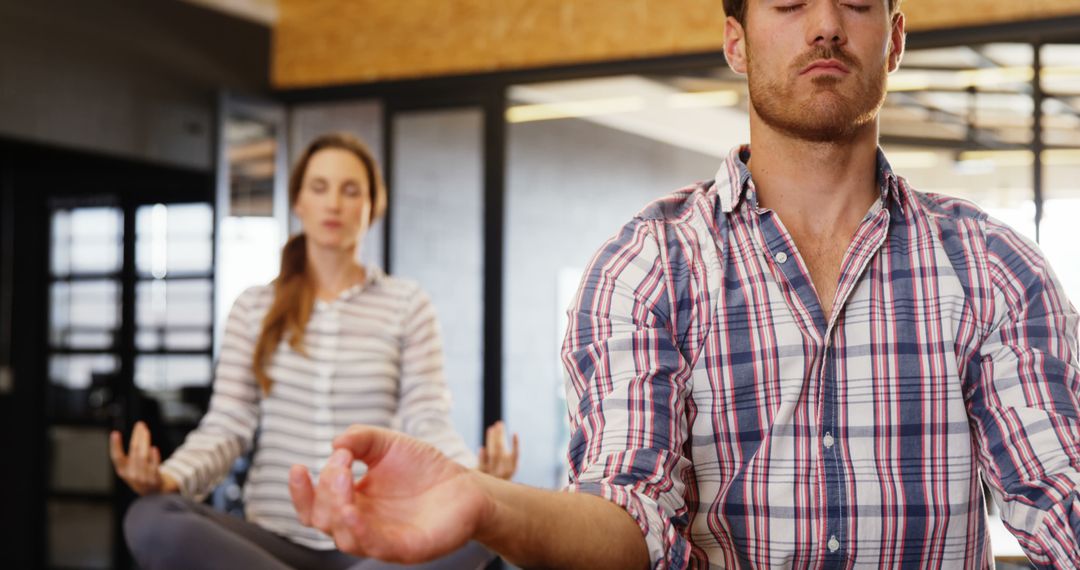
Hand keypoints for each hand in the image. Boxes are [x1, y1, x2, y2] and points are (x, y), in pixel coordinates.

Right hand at [109, 421, 176, 494]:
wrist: (154, 493)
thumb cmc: (142, 476)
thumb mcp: (130, 469)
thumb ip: (131, 456)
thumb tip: (138, 432)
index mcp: (122, 471)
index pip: (116, 457)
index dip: (115, 445)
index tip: (115, 433)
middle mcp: (131, 475)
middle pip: (133, 452)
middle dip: (137, 436)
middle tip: (140, 424)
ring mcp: (143, 478)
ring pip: (143, 456)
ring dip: (145, 441)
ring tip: (146, 430)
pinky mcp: (155, 480)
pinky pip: (154, 467)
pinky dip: (154, 458)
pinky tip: (153, 448)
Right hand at [289, 426, 493, 562]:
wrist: (467, 485)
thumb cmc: (425, 468)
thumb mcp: (387, 443)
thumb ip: (359, 438)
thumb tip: (334, 444)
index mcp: (353, 504)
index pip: (315, 507)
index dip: (301, 493)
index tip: (297, 468)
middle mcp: (363, 525)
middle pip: (324, 520)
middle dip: (324, 492)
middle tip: (341, 466)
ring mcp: (383, 539)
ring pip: (344, 538)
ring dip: (336, 512)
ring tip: (343, 483)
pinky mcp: (405, 548)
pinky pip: (375, 546)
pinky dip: (360, 532)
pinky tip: (352, 512)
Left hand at [477, 421, 518, 479]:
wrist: (481, 491)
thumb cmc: (493, 472)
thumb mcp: (499, 464)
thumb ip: (499, 449)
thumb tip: (498, 426)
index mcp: (511, 470)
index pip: (515, 456)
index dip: (515, 445)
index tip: (514, 433)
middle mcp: (503, 474)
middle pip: (502, 451)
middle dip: (500, 436)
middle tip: (499, 423)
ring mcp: (492, 476)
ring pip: (493, 456)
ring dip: (492, 441)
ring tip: (491, 429)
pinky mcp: (480, 477)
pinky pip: (483, 467)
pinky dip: (482, 457)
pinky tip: (482, 448)